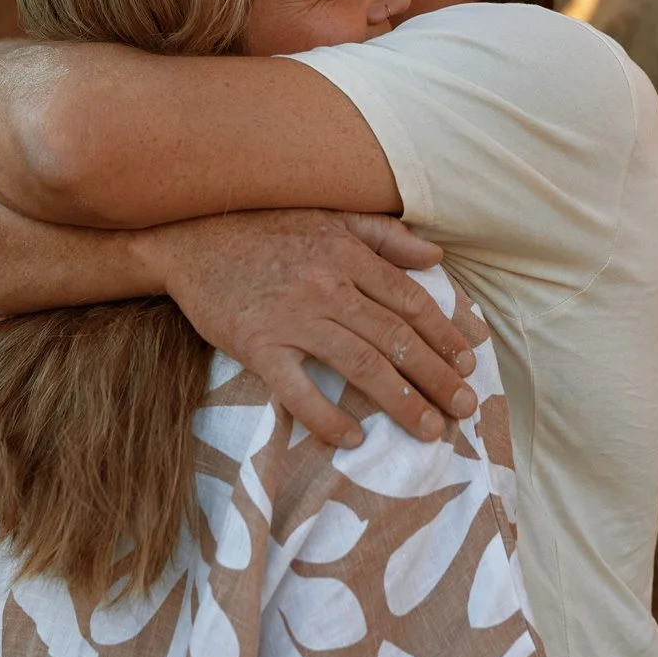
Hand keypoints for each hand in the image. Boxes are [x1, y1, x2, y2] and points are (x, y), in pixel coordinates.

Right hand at [141, 209, 479, 444]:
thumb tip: (436, 260)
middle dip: (436, 376)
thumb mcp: (328, 217)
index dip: (444, 334)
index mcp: (346, 254)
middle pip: (394, 338)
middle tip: (466, 407)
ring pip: (360, 365)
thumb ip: (384, 236)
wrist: (189, 237)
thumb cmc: (264, 228)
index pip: (409, 301)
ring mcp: (291, 318)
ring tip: (430, 429)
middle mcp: (326, 286)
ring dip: (400, 401)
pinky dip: (326, 416)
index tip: (468, 362)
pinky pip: (297, 389)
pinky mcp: (256, 346)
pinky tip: (352, 439)